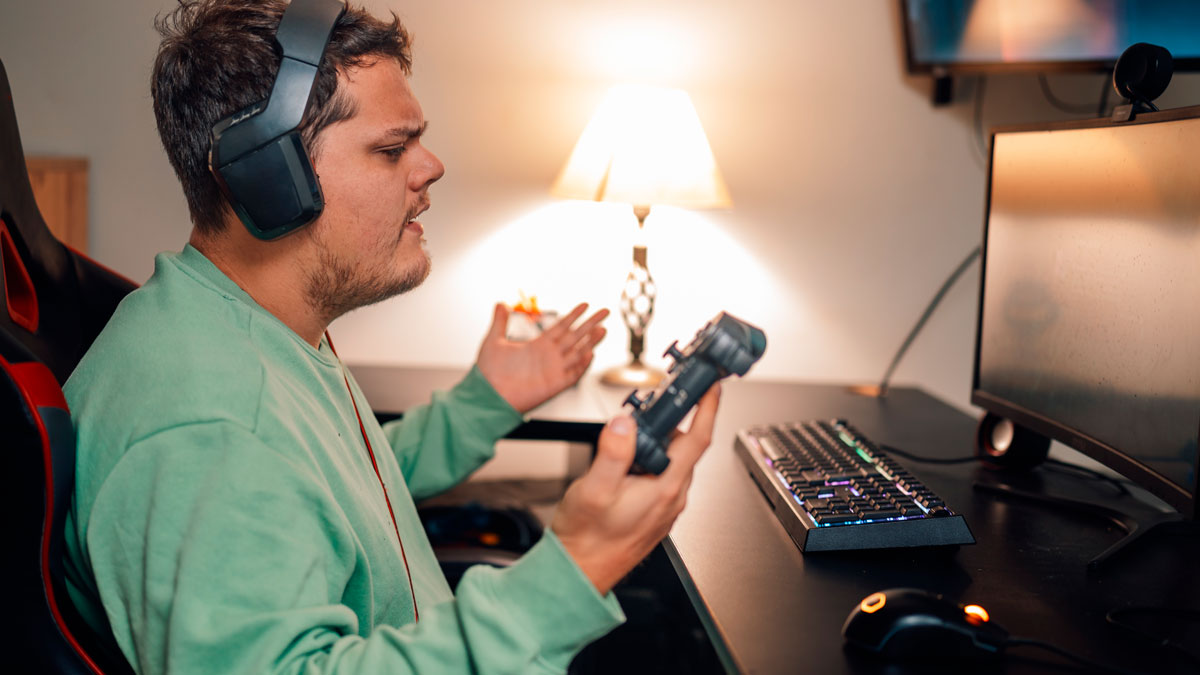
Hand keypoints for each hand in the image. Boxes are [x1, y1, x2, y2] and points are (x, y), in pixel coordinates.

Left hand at [475, 302, 608, 413]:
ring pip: (578, 353)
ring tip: (603, 329)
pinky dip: (582, 365)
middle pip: (575, 337)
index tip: (585, 304)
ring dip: (591, 342)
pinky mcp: (554, 385)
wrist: (486, 397)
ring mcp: (553, 371)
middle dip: (590, 324)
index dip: (574, 316)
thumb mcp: (493, 340)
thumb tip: (500, 303)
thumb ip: (500, 322)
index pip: (561, 327)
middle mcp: (548, 357)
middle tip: (605, 312)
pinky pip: (573, 374)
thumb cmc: (488, 373)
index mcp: (537, 346)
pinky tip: (590, 354)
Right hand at [551, 384, 720, 594]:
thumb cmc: (587, 539)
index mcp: (664, 488)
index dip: (707, 408)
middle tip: (660, 399)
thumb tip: (626, 424)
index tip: (712, 387)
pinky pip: (663, 476)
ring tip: (637, 429)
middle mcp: (671, 498)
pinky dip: (654, 459)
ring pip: (673, 461)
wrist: (581, 572)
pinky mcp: (655, 511)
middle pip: (686, 447)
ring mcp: (665, 506)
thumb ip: (613, 453)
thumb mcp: (593, 489)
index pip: (697, 439)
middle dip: (676, 420)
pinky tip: (631, 460)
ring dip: (662, 441)